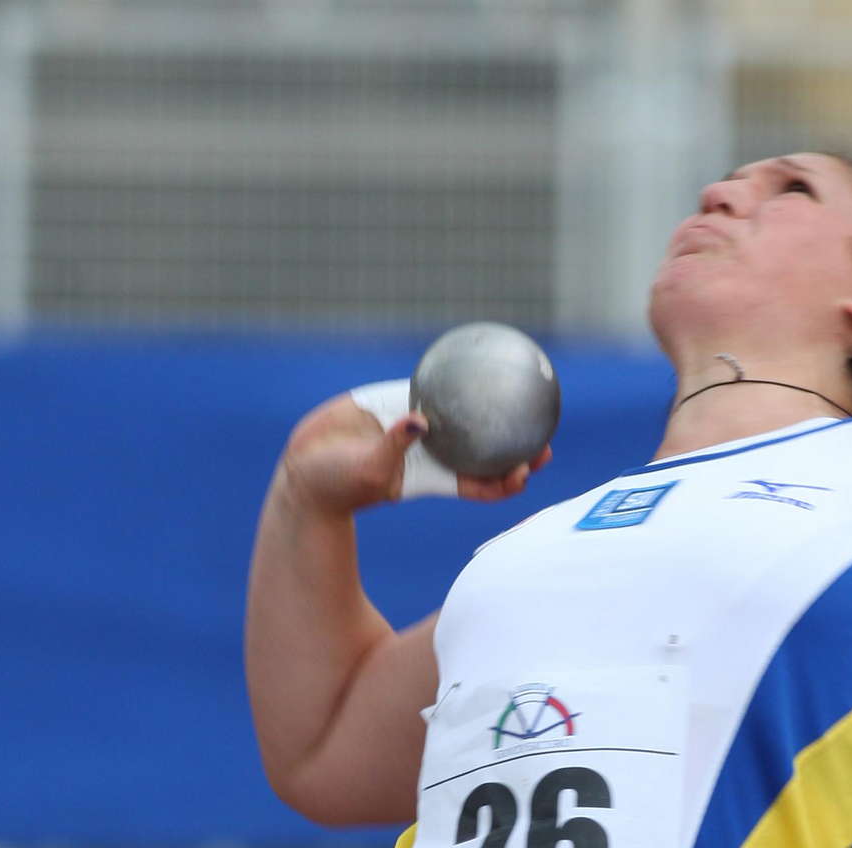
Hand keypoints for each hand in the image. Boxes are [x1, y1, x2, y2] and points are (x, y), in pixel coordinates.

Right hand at [282, 394, 552, 512]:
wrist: (306, 468)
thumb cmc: (338, 485)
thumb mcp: (369, 471)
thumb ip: (395, 447)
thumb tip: (420, 420)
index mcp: (432, 479)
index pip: (479, 485)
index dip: (507, 481)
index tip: (529, 471)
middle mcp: (432, 454)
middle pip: (484, 454)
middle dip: (517, 450)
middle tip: (545, 438)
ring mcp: (417, 428)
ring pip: (463, 420)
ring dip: (492, 412)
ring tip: (522, 393)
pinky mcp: (397, 404)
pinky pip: (430, 389)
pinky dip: (451, 380)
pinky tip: (469, 359)